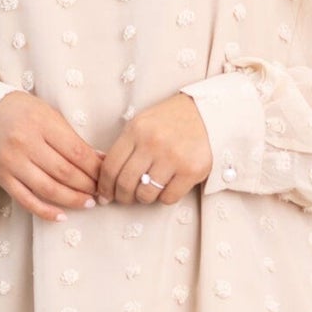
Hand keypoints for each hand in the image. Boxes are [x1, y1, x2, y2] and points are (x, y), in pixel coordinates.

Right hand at [0, 90, 103, 220]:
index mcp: (41, 123)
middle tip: (100, 191)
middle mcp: (25, 143)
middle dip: (87, 185)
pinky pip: (26, 200)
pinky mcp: (2, 178)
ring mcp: (12, 163)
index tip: (106, 175)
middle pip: (64, 172)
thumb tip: (100, 160)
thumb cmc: (22, 112)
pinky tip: (62, 216)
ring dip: (72, 200)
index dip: (95, 168)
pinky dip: (46, 211)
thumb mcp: (49, 115)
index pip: (76, 152)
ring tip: (88, 203)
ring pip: (48, 189)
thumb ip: (72, 138)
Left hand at [95, 93, 212, 203]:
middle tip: (124, 199)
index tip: (104, 195)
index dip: (104, 186)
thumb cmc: (170, 121)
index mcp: (136, 130)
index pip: (110, 166)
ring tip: (147, 191)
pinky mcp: (192, 170)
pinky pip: (168, 197)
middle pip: (125, 183)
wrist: (207, 113)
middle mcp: (153, 143)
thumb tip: (107, 179)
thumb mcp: (142, 124)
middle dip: (121, 197)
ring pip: (146, 194)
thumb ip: (126, 147)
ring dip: (143, 198)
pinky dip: (165, 197)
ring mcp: (173, 157)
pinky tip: (167, 187)